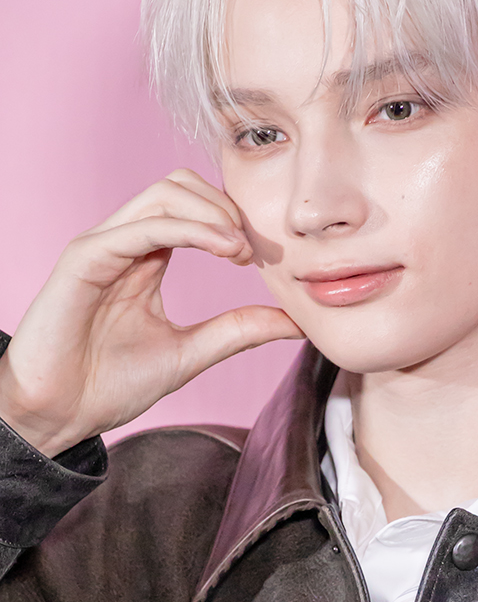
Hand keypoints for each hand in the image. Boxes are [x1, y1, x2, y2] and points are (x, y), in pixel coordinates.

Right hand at [0, 169, 304, 457]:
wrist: (58, 415)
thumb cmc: (108, 384)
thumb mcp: (191, 353)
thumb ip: (238, 330)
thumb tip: (295, 321)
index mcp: (146, 257)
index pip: (193, 207)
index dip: (233, 218)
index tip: (264, 255)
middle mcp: (125, 242)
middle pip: (180, 186)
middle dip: (226, 207)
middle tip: (254, 249)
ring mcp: (103, 246)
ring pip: (164, 194)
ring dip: (213, 213)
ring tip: (241, 249)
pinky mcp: (84, 258)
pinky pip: (143, 226)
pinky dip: (189, 229)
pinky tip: (222, 249)